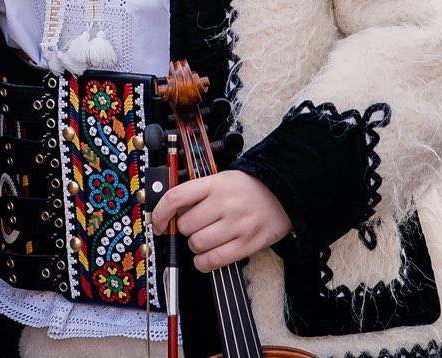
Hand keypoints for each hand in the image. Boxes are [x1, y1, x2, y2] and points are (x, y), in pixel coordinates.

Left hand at [151, 170, 291, 271]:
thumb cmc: (250, 188)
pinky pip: (214, 260)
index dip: (160, 213)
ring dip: (195, 246)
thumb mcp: (222, 179)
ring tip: (205, 238)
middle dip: (185, 229)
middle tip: (195, 225)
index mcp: (215, 184)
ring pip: (197, 244)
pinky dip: (203, 262)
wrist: (285, 193)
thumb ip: (198, 193)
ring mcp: (236, 225)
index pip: (176, 198)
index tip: (156, 222)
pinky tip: (206, 257)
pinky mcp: (247, 244)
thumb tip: (171, 213)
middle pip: (185, 226)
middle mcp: (224, 203)